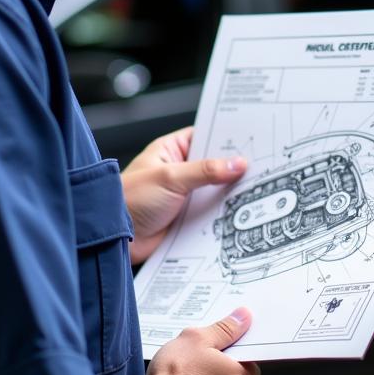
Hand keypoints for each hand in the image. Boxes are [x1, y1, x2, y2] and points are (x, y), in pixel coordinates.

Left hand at [121, 126, 245, 262]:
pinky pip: (209, 214)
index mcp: (170, 151)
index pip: (204, 136)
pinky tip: (239, 213)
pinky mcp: (185, 218)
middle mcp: (178, 171)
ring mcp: (183, 195)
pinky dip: (222, 214)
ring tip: (256, 189)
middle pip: (213, 166)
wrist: (113, 238)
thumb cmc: (129, 199)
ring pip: (213, 191)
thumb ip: (205, 171)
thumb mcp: (170, 178)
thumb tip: (236, 163)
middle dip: (232, 168)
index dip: (226, 138)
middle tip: (259, 166)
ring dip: (229, 193)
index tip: (251, 139)